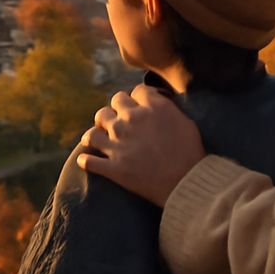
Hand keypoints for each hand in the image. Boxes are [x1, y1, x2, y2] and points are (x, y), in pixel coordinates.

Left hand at [77, 83, 204, 206]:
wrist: (186, 183)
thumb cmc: (191, 152)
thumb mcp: (186, 121)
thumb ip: (167, 108)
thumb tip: (159, 102)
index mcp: (151, 107)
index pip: (136, 91)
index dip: (137, 97)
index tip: (138, 104)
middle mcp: (130, 120)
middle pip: (113, 102)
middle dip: (116, 108)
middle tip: (118, 118)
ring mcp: (119, 144)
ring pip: (94, 129)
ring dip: (96, 131)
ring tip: (96, 137)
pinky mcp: (114, 168)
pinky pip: (89, 161)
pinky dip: (85, 161)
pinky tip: (83, 161)